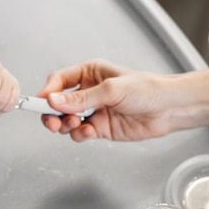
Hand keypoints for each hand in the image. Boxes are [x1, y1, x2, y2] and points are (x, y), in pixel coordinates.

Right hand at [38, 59, 178, 141]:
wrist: (168, 110)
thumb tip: (54, 100)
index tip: (41, 102)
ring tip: (76, 124)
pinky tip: (89, 132)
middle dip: (52, 114)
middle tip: (53, 121)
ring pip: (66, 121)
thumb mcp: (111, 90)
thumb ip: (81, 98)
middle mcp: (88, 92)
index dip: (48, 92)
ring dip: (66, 125)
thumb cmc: (147, 90)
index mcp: (89, 73)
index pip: (59, 81)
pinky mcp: (99, 128)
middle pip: (58, 104)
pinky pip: (79, 133)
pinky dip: (79, 135)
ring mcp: (93, 111)